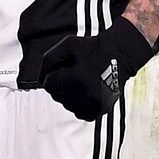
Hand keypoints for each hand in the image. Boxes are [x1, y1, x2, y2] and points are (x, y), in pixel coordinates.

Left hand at [38, 17, 154, 120]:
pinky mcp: (101, 109)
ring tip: (80, 82)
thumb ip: (48, 59)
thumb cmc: (91, 48)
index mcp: (76, 78)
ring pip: (68, 106)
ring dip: (69, 95)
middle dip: (60, 85)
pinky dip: (79, 105)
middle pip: (57, 97)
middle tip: (71, 74)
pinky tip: (85, 92)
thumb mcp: (66, 45)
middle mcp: (86, 94)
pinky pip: (80, 113)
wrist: (118, 55)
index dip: (52, 76)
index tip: (62, 69)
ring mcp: (95, 104)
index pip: (49, 85)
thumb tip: (40, 79)